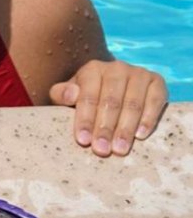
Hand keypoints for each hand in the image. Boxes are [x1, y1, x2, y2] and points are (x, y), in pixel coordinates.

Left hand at [49, 59, 167, 156]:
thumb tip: (72, 94)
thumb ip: (61, 94)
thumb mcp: (69, 94)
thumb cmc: (88, 96)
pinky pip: (155, 100)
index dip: (85, 119)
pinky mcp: (156, 81)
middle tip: (101, 150)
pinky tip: (140, 135)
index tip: (83, 140)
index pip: (88, 96)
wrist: (114, 86)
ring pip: (132, 103)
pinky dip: (148, 118)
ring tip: (120, 149)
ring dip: (125, 128)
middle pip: (111, 101)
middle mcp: (116, 68)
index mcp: (92, 70)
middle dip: (105, 128)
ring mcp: (138, 73)